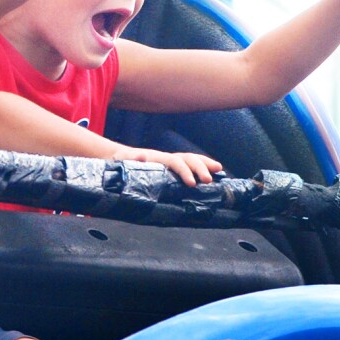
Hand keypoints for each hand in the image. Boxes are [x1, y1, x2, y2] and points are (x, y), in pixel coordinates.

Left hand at [109, 145, 224, 186]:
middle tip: (209, 181)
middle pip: (187, 158)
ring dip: (205, 164)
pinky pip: (189, 166)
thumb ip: (130, 159)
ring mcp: (170, 161)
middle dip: (200, 167)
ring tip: (219, 171)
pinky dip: (202, 167)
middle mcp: (166, 157)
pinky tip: (213, 175)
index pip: (175, 161)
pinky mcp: (171, 169)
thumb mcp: (121, 160)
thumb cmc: (120, 161)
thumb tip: (141, 156)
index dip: (184, 171)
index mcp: (157, 157)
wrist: (119, 157)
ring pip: (191, 159)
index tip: (191, 183)